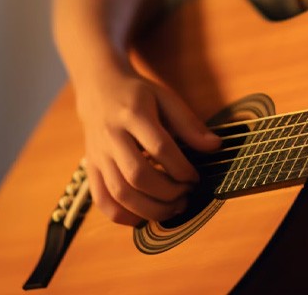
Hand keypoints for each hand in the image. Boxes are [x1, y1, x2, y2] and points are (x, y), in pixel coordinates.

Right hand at [73, 65, 220, 224]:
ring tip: (174, 208)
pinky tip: (145, 217)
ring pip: (119, 193)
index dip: (181, 168)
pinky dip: (123, 216)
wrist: (99, 89)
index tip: (196, 177)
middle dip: (168, 192)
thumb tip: (216, 146)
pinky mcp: (90, 170)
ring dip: (150, 208)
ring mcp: (98, 156)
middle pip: (137, 175)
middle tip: (187, 194)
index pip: (159, 147)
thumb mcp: (167, 99)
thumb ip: (190, 124)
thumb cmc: (138, 96)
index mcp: (133, 114)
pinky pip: (102, 201)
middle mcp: (111, 137)